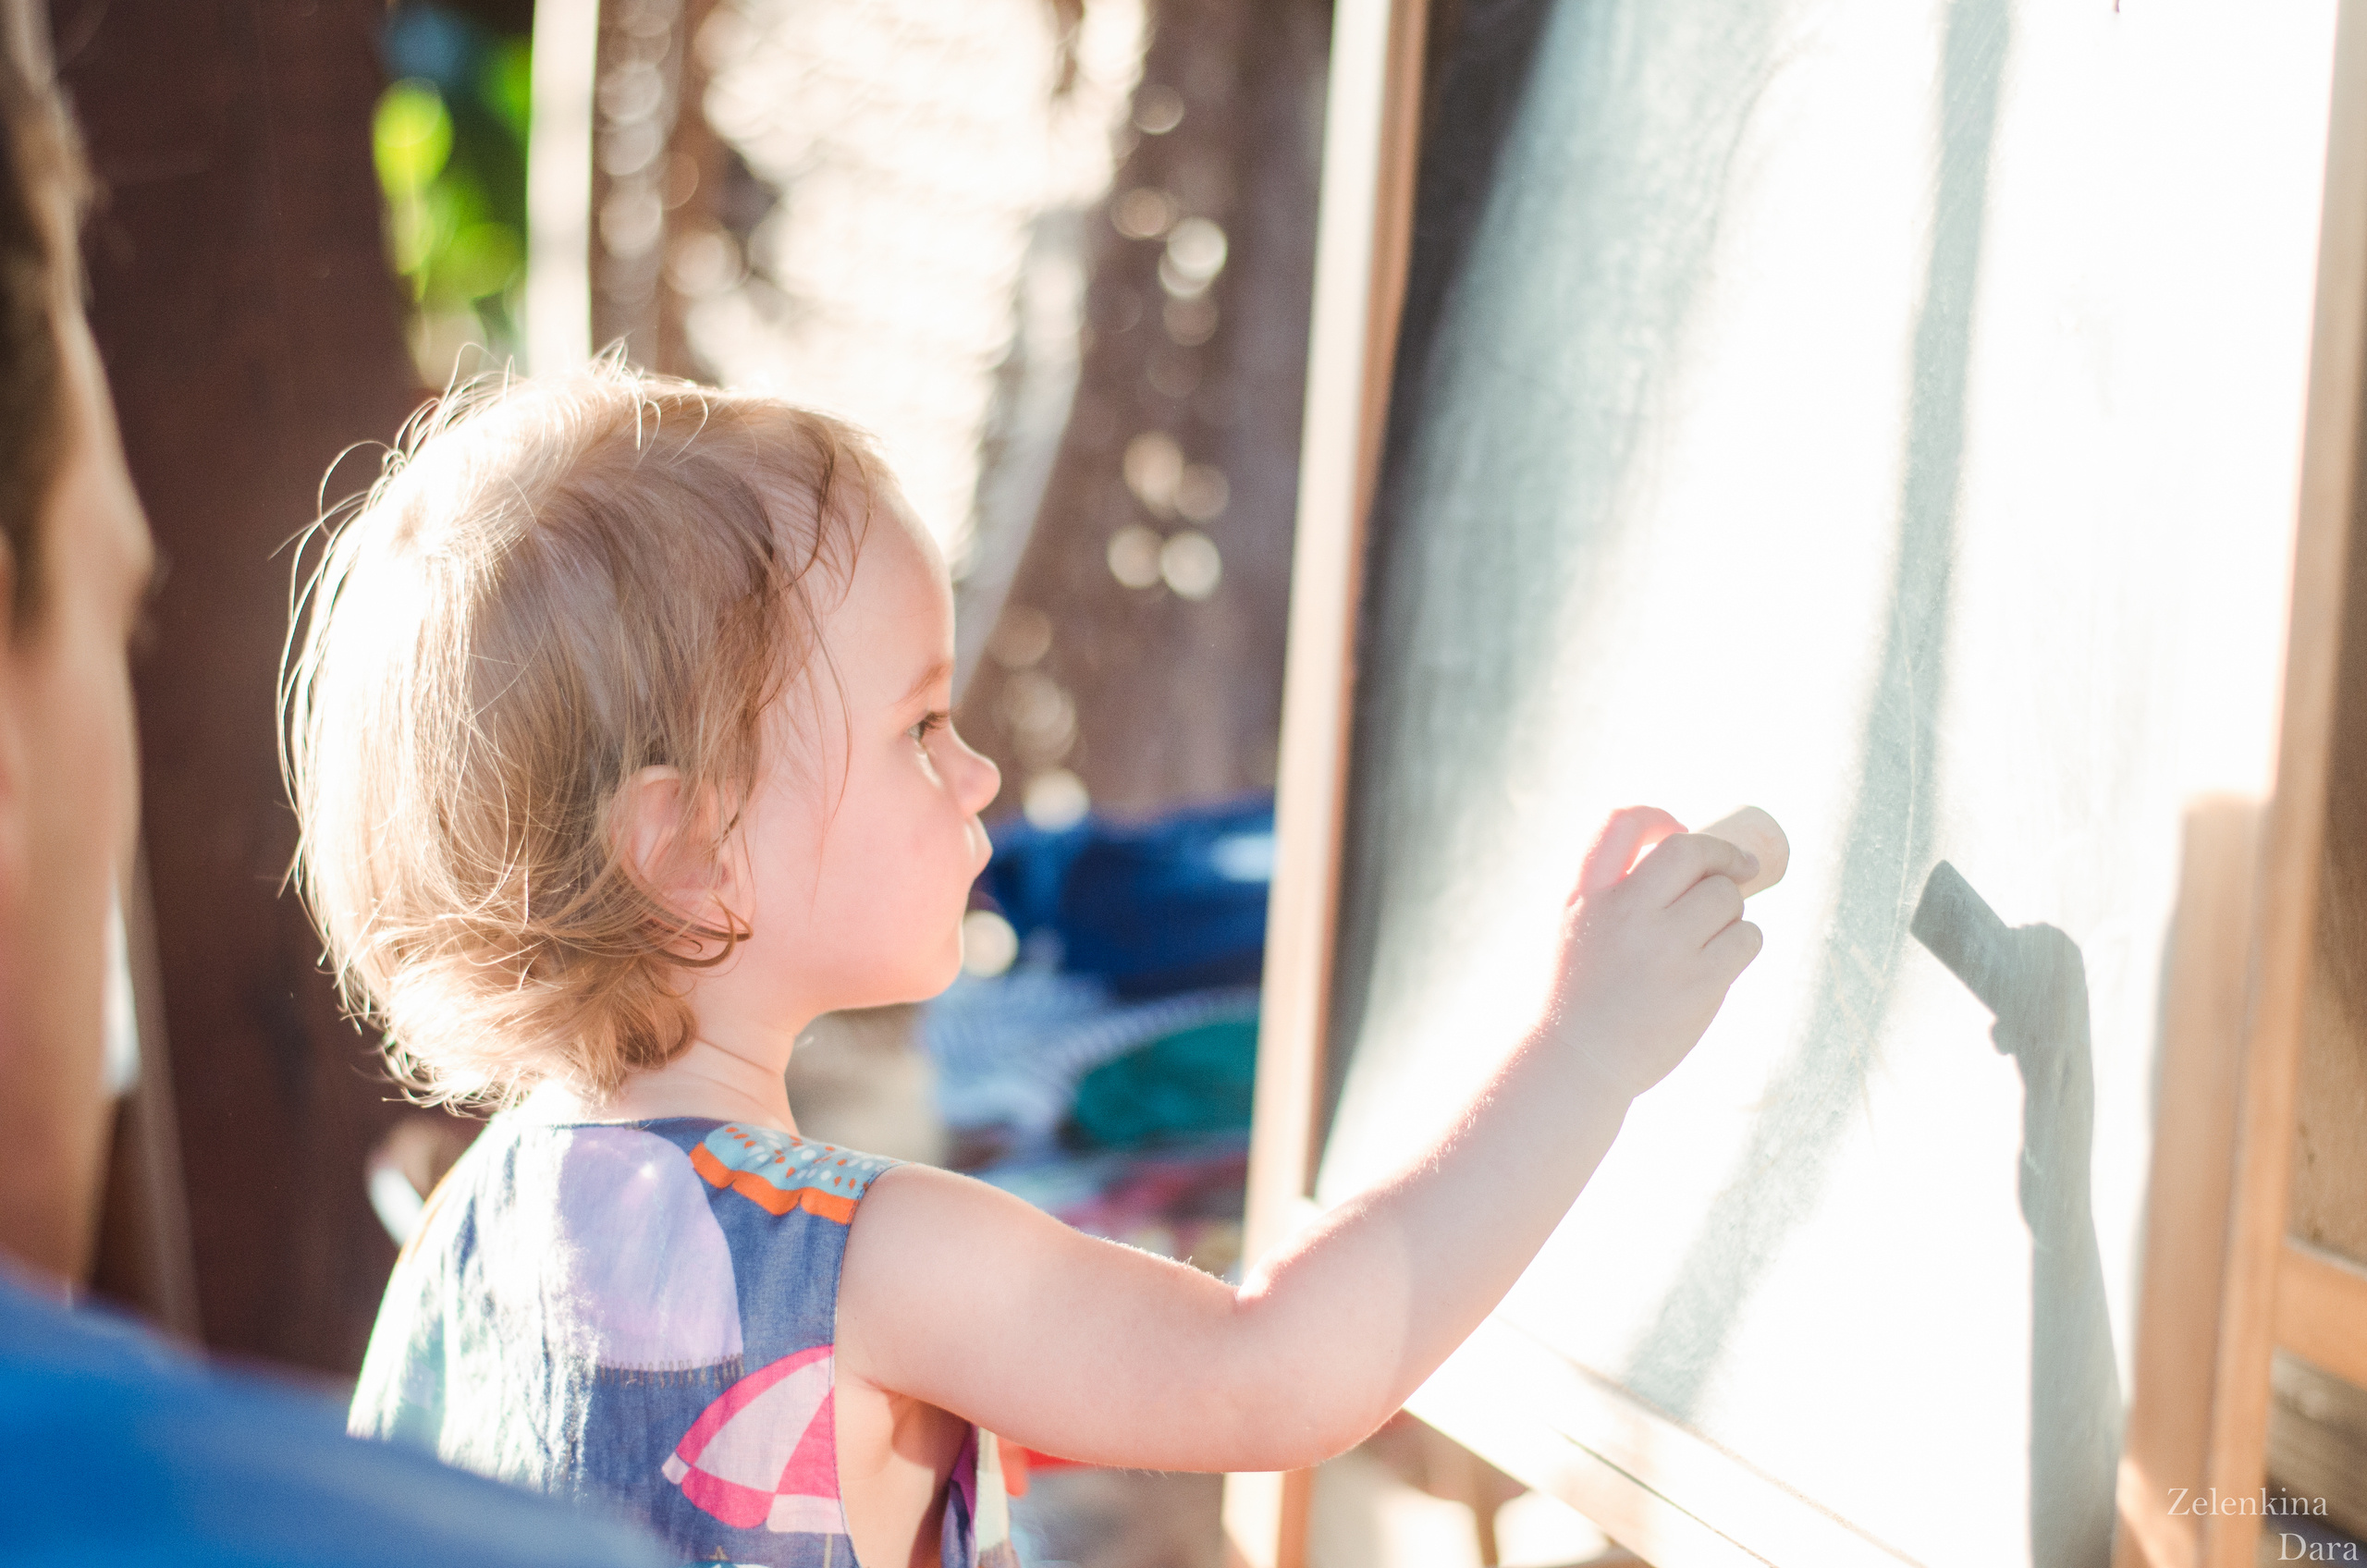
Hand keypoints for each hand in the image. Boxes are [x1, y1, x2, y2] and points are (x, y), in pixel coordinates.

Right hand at [1539, 806, 1764, 1098]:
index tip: (1679, 829)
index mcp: (1586, 894)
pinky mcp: (1699, 982)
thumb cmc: (1580, 993)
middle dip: (1722, 856)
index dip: (1659, 817)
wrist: (1578, 1061)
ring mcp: (1664, 947)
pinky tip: (1726, 954)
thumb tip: (1689, 856)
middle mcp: (1624, 912)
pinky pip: (1747, 937)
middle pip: (1691, 851)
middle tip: (1739, 868)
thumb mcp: (1575, 928)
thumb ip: (1613, 889)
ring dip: (1731, 908)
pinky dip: (1744, 940)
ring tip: (1714, 932)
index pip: (1622, 823)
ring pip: (1726, 896)